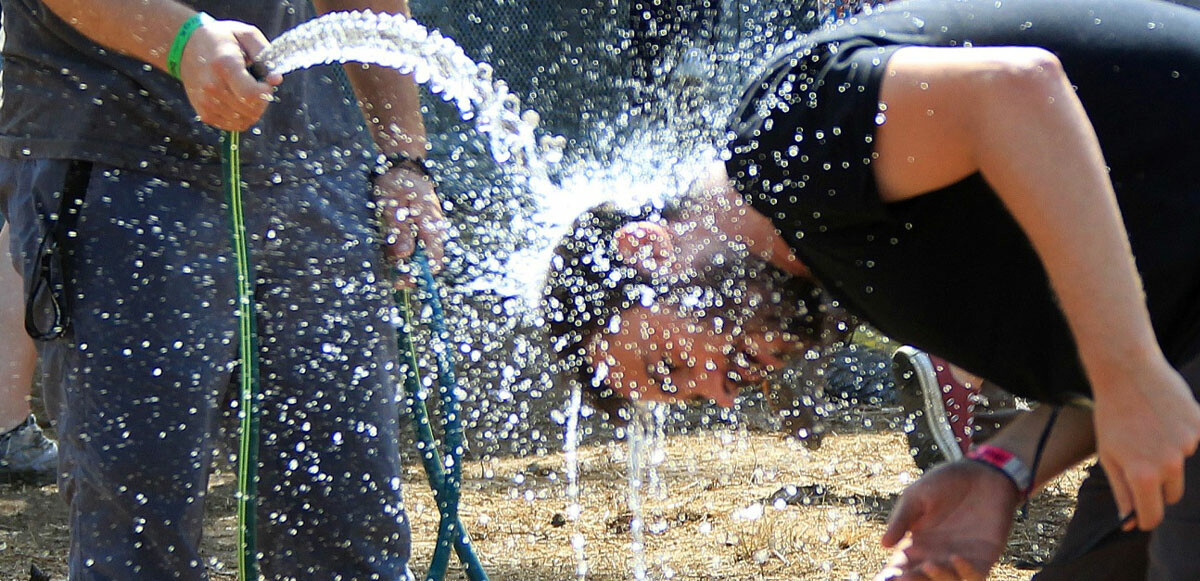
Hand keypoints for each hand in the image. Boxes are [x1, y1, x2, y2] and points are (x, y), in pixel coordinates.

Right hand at [178, 18, 282, 130]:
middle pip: (251, 110)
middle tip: (256, 86)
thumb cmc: (221, 39)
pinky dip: (241, 117)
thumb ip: (264, 54)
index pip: (251, 94)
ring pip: (244, 121)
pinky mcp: (204, 114)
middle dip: (262, 101)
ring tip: (245, 91)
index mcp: (224, 65)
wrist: (185, 45)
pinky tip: (237, 100)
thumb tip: (276, 80)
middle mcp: (212, 87)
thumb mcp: (245, 34)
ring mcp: (206, 102)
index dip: (265, 93)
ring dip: (252, 110)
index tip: (265, 83)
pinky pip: (233, 126)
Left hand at [374, 165, 447, 287]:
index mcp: (432, 227)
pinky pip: (415, 247)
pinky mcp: (421, 228)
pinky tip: (390, 249)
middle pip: (427, 263)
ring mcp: (429, 230)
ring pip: (420, 256)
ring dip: (404, 262)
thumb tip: (403, 256)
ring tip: (387, 262)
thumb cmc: (397, 183)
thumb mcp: (393, 205)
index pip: (434, 262)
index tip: (399, 280)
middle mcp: (434, 232)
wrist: (402, 165)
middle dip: (409, 272)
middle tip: (390, 277)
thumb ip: (400, 231)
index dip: (419, 275)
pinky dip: (403, 252)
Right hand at [877, 461, 1021, 580]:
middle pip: (921, 579)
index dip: (889, 576)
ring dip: (937, 578)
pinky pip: (975, 575)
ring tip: (928, 565)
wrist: (981, 474)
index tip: (883, 578)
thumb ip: (901, 521)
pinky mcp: (983, 558)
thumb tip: (883, 544)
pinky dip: (965, 572)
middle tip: (903, 577)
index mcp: (916, 546)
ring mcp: (960, 561)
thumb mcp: (916, 498)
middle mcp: (936, 558)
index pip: (900, 568)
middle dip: (912, 580)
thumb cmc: (944, 483)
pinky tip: (955, 557)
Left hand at [1092, 358, 1199, 530]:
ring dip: (1168, 457)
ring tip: (1147, 430)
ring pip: (1181, 466)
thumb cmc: (1112, 415)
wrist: (1126, 371)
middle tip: (1139, 461)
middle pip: (1172, 494)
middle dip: (1157, 487)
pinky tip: (1162, 416)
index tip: (1142, 517)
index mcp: (1144, 475)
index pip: (1153, 515)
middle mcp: (1170, 464)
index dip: (1146, 519)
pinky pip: (1191, 441)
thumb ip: (1121, 491)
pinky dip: (1178, 434)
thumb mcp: (1108, 456)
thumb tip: (1130, 521)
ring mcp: (1188, 444)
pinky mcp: (1199, 426)